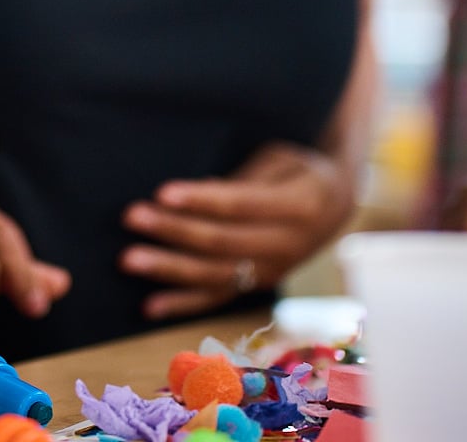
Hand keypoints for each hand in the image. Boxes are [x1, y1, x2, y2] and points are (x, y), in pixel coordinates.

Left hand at [119, 142, 352, 321]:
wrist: (337, 205)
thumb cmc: (300, 171)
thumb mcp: (283, 160)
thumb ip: (245, 179)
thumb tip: (198, 194)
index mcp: (299, 205)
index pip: (241, 204)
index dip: (202, 200)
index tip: (162, 192)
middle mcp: (287, 245)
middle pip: (223, 241)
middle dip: (174, 230)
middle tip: (133, 217)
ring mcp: (273, 271)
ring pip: (216, 274)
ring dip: (169, 268)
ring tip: (129, 259)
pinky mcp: (258, 286)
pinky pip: (217, 298)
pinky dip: (182, 304)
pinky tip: (149, 306)